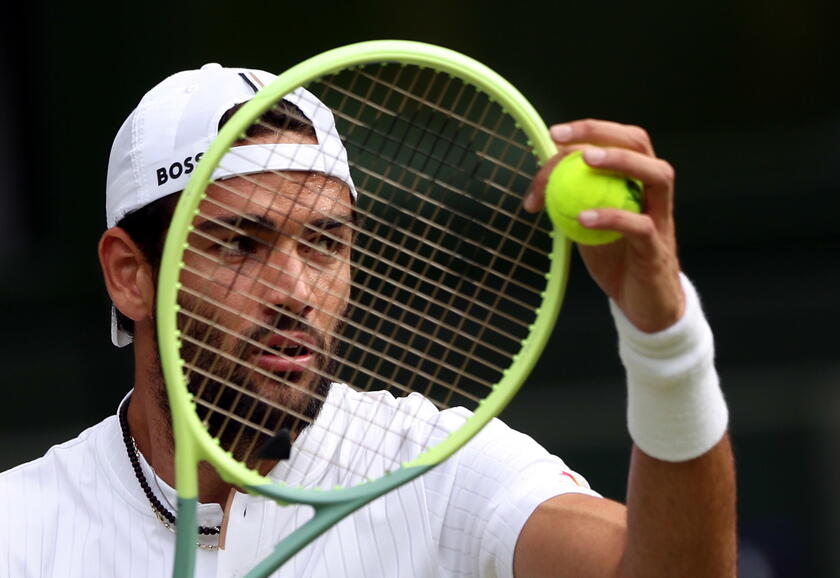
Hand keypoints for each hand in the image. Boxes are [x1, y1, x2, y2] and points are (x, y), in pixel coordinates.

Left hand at [525, 119, 683, 331]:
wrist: (642, 305)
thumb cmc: (615, 259)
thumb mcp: (586, 224)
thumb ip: (572, 201)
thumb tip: (541, 181)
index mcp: (636, 181)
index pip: (618, 141)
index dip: (587, 133)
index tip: (554, 135)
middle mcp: (653, 192)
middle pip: (639, 144)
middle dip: (601, 132)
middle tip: (562, 137)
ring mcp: (660, 218)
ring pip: (656, 175)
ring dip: (621, 161)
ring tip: (586, 160)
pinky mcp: (657, 248)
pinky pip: (639, 226)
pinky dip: (611, 217)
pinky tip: (583, 217)